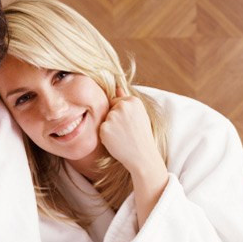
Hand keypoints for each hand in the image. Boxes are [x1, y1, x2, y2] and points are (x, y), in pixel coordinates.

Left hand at [100, 85, 167, 227]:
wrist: (142, 155)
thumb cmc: (141, 135)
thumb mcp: (138, 114)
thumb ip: (126, 99)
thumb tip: (117, 85)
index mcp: (133, 100)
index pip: (117, 101)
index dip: (121, 114)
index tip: (130, 124)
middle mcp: (123, 105)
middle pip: (109, 108)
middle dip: (114, 119)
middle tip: (126, 131)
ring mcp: (113, 116)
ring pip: (104, 119)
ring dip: (109, 127)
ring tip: (122, 136)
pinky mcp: (105, 127)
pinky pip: (100, 129)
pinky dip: (105, 136)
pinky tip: (116, 141)